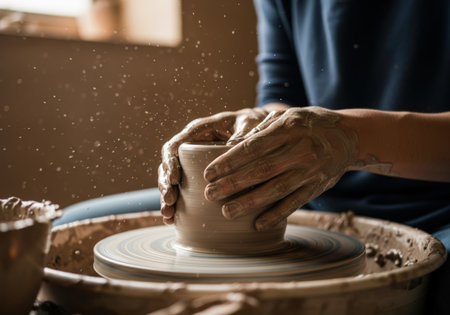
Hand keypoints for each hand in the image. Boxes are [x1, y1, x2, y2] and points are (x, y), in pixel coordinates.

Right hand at [158, 108, 268, 223]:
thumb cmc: (252, 122)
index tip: (174, 179)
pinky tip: (173, 220)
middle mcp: (190, 146)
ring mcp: (192, 162)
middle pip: (168, 165)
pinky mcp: (197, 176)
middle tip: (170, 202)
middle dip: (166, 185)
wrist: (259, 127)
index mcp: (198, 131)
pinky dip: (176, 206)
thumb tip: (233, 149)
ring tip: (169, 216)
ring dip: (167, 198)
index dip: (170, 162)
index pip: (175, 146)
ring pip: (171, 180)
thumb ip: (243, 135)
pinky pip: (183, 190)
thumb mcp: (249, 124)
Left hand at [203, 106, 358, 230]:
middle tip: (209, 194)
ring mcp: (310, 170)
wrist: (349, 136)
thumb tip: (234, 145)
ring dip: (249, 203)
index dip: (229, 161)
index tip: (208, 172)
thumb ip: (263, 129)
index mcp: (288, 129)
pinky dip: (277, 214)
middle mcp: (300, 150)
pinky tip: (258, 224)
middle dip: (232, 184)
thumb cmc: (310, 124)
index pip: (252, 147)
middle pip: (261, 170)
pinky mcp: (318, 186)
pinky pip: (295, 203)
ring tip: (227, 212)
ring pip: (275, 190)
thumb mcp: (288, 116)